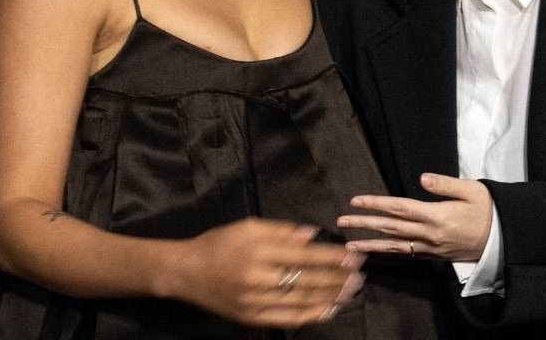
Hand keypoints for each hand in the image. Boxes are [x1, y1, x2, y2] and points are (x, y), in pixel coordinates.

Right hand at [168, 218, 364, 327]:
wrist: (186, 272)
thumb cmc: (218, 243)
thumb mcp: (248, 226)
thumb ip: (281, 230)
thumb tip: (313, 235)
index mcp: (258, 250)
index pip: (304, 255)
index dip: (332, 257)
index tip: (353, 256)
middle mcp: (257, 277)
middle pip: (306, 280)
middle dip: (337, 278)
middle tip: (360, 275)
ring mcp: (255, 301)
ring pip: (301, 301)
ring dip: (330, 297)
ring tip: (351, 291)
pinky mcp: (251, 318)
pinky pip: (287, 319)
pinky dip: (311, 316)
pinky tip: (329, 310)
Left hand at [336, 173, 492, 261]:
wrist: (505, 239)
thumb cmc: (489, 209)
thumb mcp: (472, 190)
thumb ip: (445, 184)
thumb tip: (422, 178)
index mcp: (436, 215)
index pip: (399, 208)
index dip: (375, 204)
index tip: (356, 201)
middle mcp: (430, 234)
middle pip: (391, 228)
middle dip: (364, 224)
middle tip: (341, 221)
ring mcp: (432, 247)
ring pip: (395, 246)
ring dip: (371, 244)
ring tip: (349, 245)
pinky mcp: (435, 255)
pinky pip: (408, 254)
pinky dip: (390, 252)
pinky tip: (377, 250)